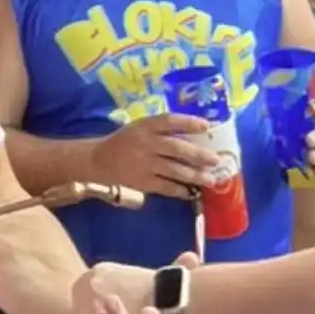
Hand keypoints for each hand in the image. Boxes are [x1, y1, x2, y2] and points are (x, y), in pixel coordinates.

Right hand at [90, 113, 220, 199]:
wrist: (99, 160)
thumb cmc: (124, 141)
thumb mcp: (139, 127)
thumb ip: (160, 129)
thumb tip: (194, 134)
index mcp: (145, 126)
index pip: (169, 121)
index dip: (188, 123)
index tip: (207, 126)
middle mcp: (146, 144)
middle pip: (176, 148)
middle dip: (197, 155)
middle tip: (215, 159)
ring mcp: (144, 164)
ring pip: (174, 170)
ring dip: (194, 175)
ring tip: (210, 179)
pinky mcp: (142, 182)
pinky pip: (165, 187)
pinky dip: (180, 190)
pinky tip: (191, 192)